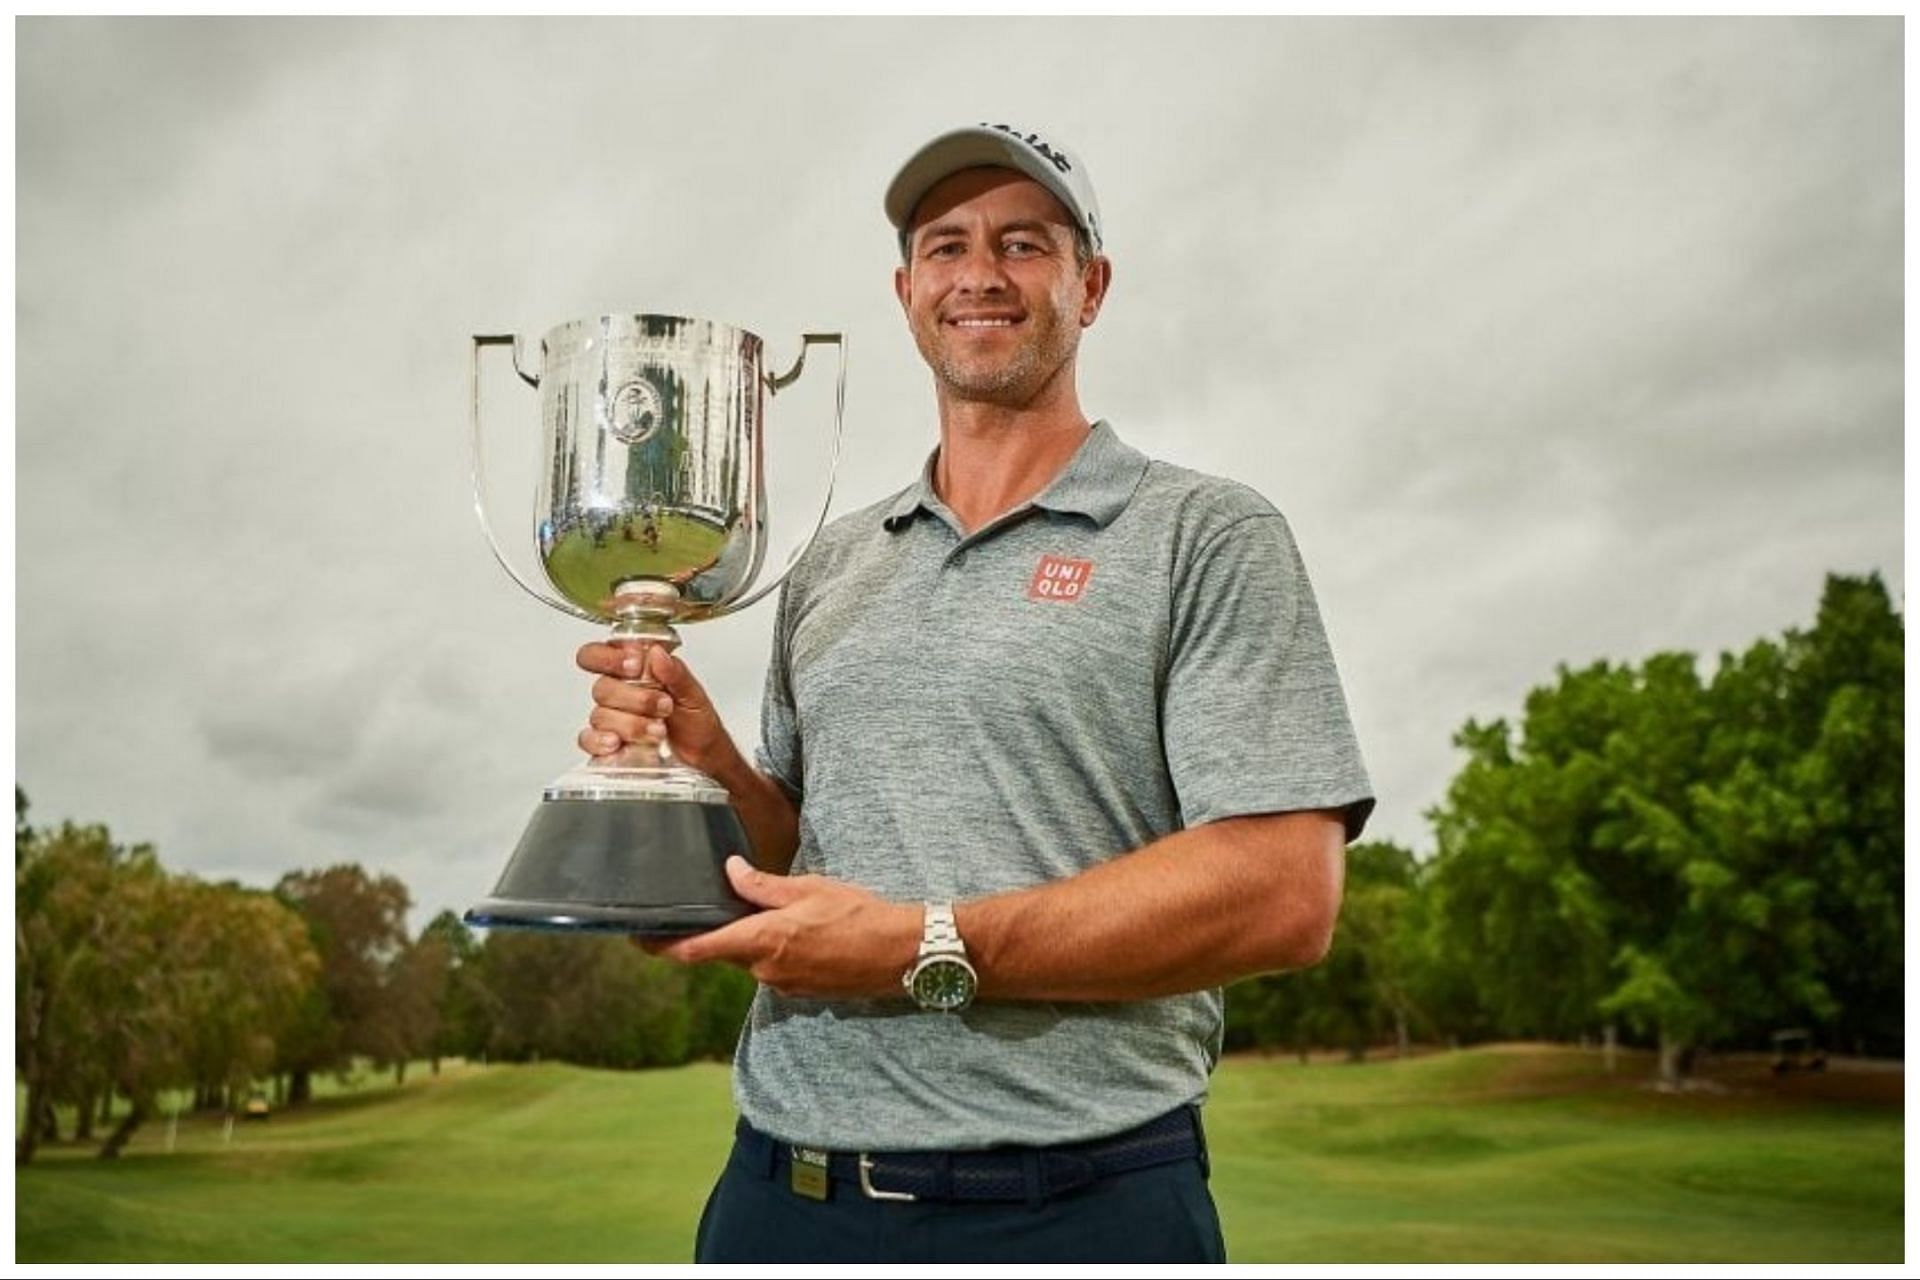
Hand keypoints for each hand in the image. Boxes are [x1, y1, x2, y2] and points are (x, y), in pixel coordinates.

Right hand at [575, 641, 740, 778]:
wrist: (703, 757)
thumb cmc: (697, 722)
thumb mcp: (694, 695)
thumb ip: (675, 673)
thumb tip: (657, 653)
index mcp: (634, 672)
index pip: (599, 654)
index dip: (608, 657)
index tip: (634, 666)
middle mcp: (619, 693)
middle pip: (601, 687)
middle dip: (636, 699)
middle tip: (664, 706)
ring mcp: (611, 720)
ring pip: (600, 715)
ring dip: (631, 724)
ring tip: (659, 730)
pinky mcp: (608, 745)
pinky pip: (589, 740)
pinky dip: (601, 741)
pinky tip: (619, 743)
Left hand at [643, 857, 920, 998]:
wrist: (904, 953)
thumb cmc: (859, 915)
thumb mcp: (808, 888)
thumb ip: (763, 885)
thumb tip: (730, 872)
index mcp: (761, 942)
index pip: (696, 950)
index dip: (662, 946)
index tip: (639, 938)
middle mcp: (765, 971)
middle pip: (725, 953)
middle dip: (720, 931)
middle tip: (720, 902)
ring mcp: (785, 986)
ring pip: (753, 959)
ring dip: (754, 939)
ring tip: (779, 912)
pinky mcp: (804, 992)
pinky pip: (777, 969)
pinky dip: (777, 950)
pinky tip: (803, 931)